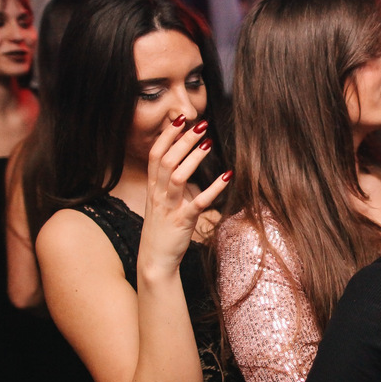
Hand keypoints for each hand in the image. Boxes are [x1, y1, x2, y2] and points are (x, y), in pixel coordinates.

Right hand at [140, 117, 230, 272]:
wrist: (155, 261)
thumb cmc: (161, 230)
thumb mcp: (161, 203)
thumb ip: (169, 184)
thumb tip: (184, 163)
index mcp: (153, 188)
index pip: (156, 155)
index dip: (167, 137)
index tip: (180, 120)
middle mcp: (158, 195)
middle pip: (167, 160)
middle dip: (183, 141)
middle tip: (200, 124)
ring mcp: (169, 208)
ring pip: (177, 177)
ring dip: (193, 158)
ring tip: (208, 143)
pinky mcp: (182, 222)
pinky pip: (198, 202)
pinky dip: (213, 188)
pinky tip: (227, 175)